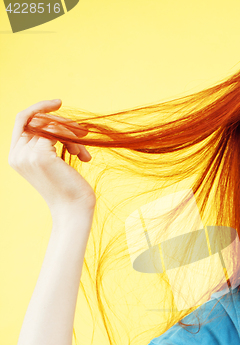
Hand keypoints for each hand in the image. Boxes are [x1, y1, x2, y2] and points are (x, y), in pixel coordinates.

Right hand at [8, 99, 95, 213]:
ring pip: (51, 126)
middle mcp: (16, 154)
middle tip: (84, 134)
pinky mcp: (40, 156)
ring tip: (84, 153)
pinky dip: (73, 141)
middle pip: (39, 120)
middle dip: (65, 125)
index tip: (59, 103)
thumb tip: (62, 121)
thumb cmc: (71, 188)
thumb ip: (50, 143)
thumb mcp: (57, 162)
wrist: (75, 209)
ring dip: (73, 137)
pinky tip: (83, 157)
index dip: (39, 108)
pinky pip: (57, 132)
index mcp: (16, 156)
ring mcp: (26, 155)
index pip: (22, 120)